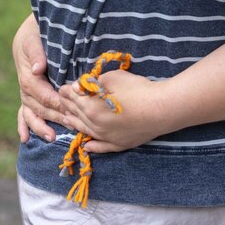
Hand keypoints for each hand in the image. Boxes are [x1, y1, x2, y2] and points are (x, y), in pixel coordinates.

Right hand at [13, 14, 67, 142]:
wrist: (35, 27)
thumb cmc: (38, 30)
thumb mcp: (34, 36)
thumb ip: (36, 52)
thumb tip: (37, 69)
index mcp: (28, 70)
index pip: (39, 89)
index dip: (53, 100)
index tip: (67, 108)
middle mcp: (26, 83)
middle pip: (37, 104)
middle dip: (53, 115)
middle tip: (70, 124)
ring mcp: (26, 90)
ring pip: (31, 111)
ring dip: (40, 125)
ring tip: (51, 137)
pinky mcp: (29, 94)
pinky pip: (23, 112)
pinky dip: (24, 125)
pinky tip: (25, 138)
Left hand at [58, 69, 177, 153]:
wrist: (162, 109)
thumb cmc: (139, 90)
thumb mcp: (114, 78)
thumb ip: (94, 82)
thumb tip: (81, 87)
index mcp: (91, 108)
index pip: (74, 98)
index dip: (67, 91)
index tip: (62, 87)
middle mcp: (96, 126)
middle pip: (78, 114)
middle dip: (68, 105)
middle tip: (62, 100)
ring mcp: (107, 138)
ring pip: (86, 131)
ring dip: (75, 124)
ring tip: (67, 119)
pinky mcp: (120, 144)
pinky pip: (102, 147)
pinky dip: (93, 147)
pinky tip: (87, 146)